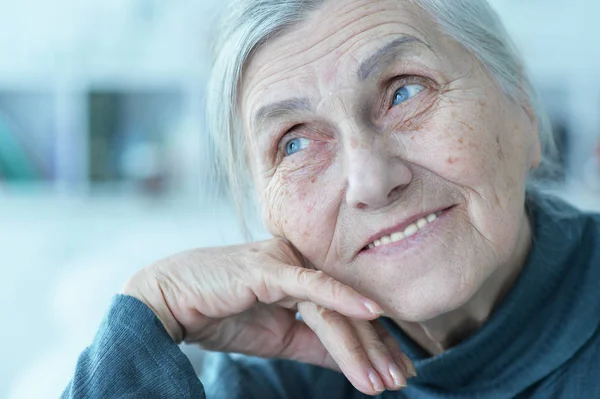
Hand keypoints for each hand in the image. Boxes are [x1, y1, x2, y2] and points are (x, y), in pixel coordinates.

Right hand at [122, 238, 415, 394]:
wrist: (169, 302)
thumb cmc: (220, 314)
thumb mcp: (279, 337)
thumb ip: (315, 344)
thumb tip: (352, 362)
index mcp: (303, 275)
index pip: (346, 311)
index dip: (374, 342)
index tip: (397, 372)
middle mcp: (301, 262)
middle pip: (347, 309)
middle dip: (376, 348)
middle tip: (401, 380)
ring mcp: (285, 260)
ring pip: (332, 307)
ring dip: (359, 344)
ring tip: (382, 378)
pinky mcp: (269, 266)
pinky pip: (310, 285)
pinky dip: (341, 298)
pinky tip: (372, 314)